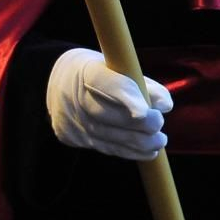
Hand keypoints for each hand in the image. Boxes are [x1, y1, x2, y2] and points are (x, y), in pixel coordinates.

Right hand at [47, 48, 171, 160]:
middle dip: (139, 124)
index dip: (127, 99)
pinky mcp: (72, 138)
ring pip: (109, 137)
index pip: (107, 85)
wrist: (54, 84)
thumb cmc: (98, 73)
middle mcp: (75, 98)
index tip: (146, 111)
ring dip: (139, 142)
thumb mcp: (118, 67)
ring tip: (160, 141)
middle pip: (108, 116)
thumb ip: (144, 84)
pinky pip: (106, 148)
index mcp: (87, 72)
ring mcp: (73, 121)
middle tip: (159, 124)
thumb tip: (165, 106)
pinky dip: (129, 151)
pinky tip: (148, 151)